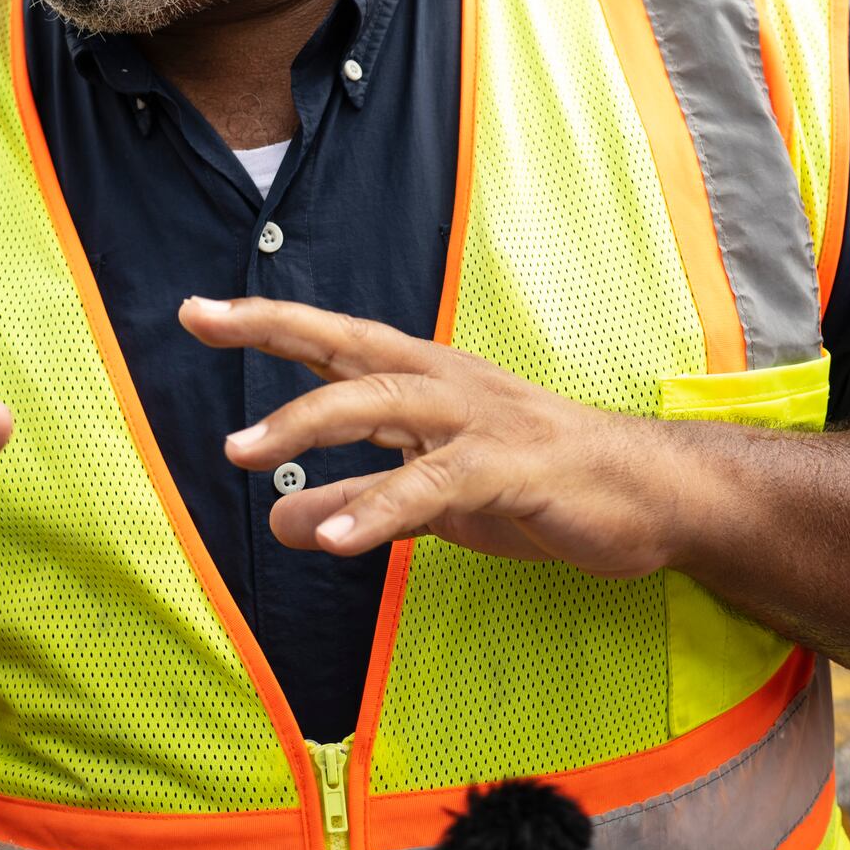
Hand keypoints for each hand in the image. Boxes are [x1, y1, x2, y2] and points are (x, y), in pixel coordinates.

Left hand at [178, 295, 682, 578]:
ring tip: (242, 453)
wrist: (651, 497)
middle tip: (202, 327)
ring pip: (383, 404)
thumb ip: (360, 501)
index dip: (268, 322)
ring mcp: (481, 421)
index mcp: (427, 381)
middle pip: (349, 349)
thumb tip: (282, 522)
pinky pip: (436, 486)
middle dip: (273, 334)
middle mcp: (447, 384)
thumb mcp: (434, 499)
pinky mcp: (512, 470)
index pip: (335, 341)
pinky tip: (339, 538)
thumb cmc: (539, 484)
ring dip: (309, 425)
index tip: (198, 311)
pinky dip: (383, 508)